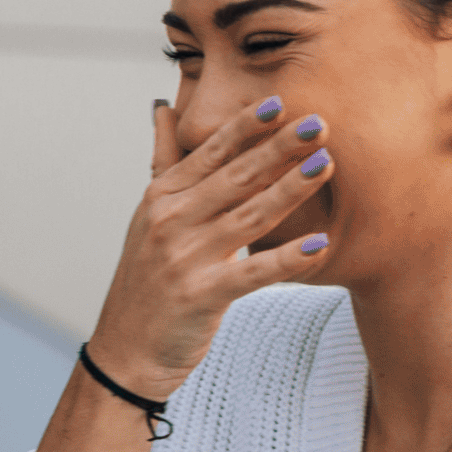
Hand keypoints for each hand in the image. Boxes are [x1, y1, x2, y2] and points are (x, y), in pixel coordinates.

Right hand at [89, 97, 334, 400]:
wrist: (126, 349)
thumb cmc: (147, 278)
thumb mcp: (148, 214)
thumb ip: (164, 159)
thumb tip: (163, 106)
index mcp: (162, 196)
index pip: (210, 152)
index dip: (245, 126)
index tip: (281, 102)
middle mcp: (171, 221)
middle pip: (235, 177)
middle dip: (278, 148)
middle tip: (319, 124)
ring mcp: (184, 258)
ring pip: (248, 216)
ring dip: (290, 190)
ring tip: (325, 166)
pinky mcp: (201, 295)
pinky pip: (252, 273)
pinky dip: (287, 258)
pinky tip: (319, 245)